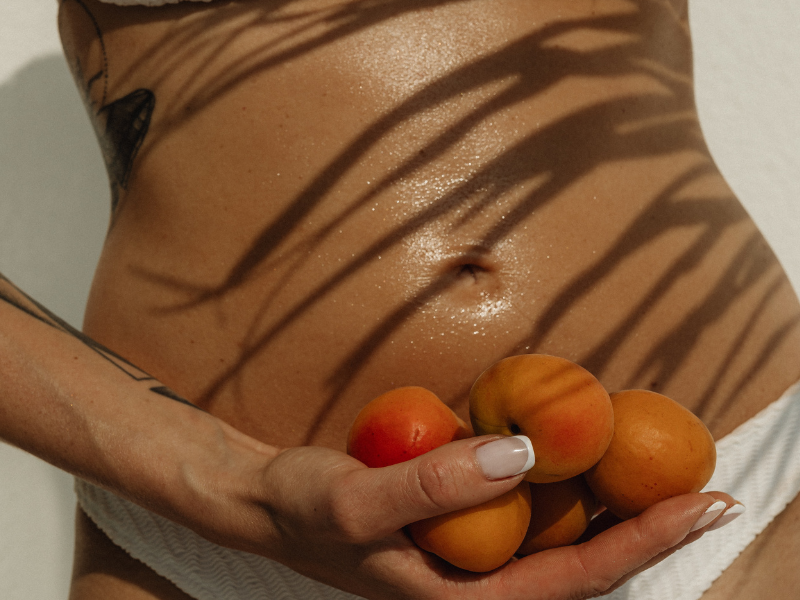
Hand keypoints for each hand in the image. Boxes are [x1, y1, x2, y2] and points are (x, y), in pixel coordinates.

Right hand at [171, 421, 738, 599]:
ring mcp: (467, 554)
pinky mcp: (456, 520)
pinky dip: (558, 481)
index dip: (643, 543)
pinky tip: (575, 453)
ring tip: (656, 470)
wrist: (261, 498)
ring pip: (555, 535)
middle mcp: (474, 584)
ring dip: (606, 506)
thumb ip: (438, 484)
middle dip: (646, 531)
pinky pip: (522, 506)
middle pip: (579, 562)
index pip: (573, 578)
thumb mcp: (358, 500)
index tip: (702, 507)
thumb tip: (526, 454)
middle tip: (706, 490)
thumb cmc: (302, 509)